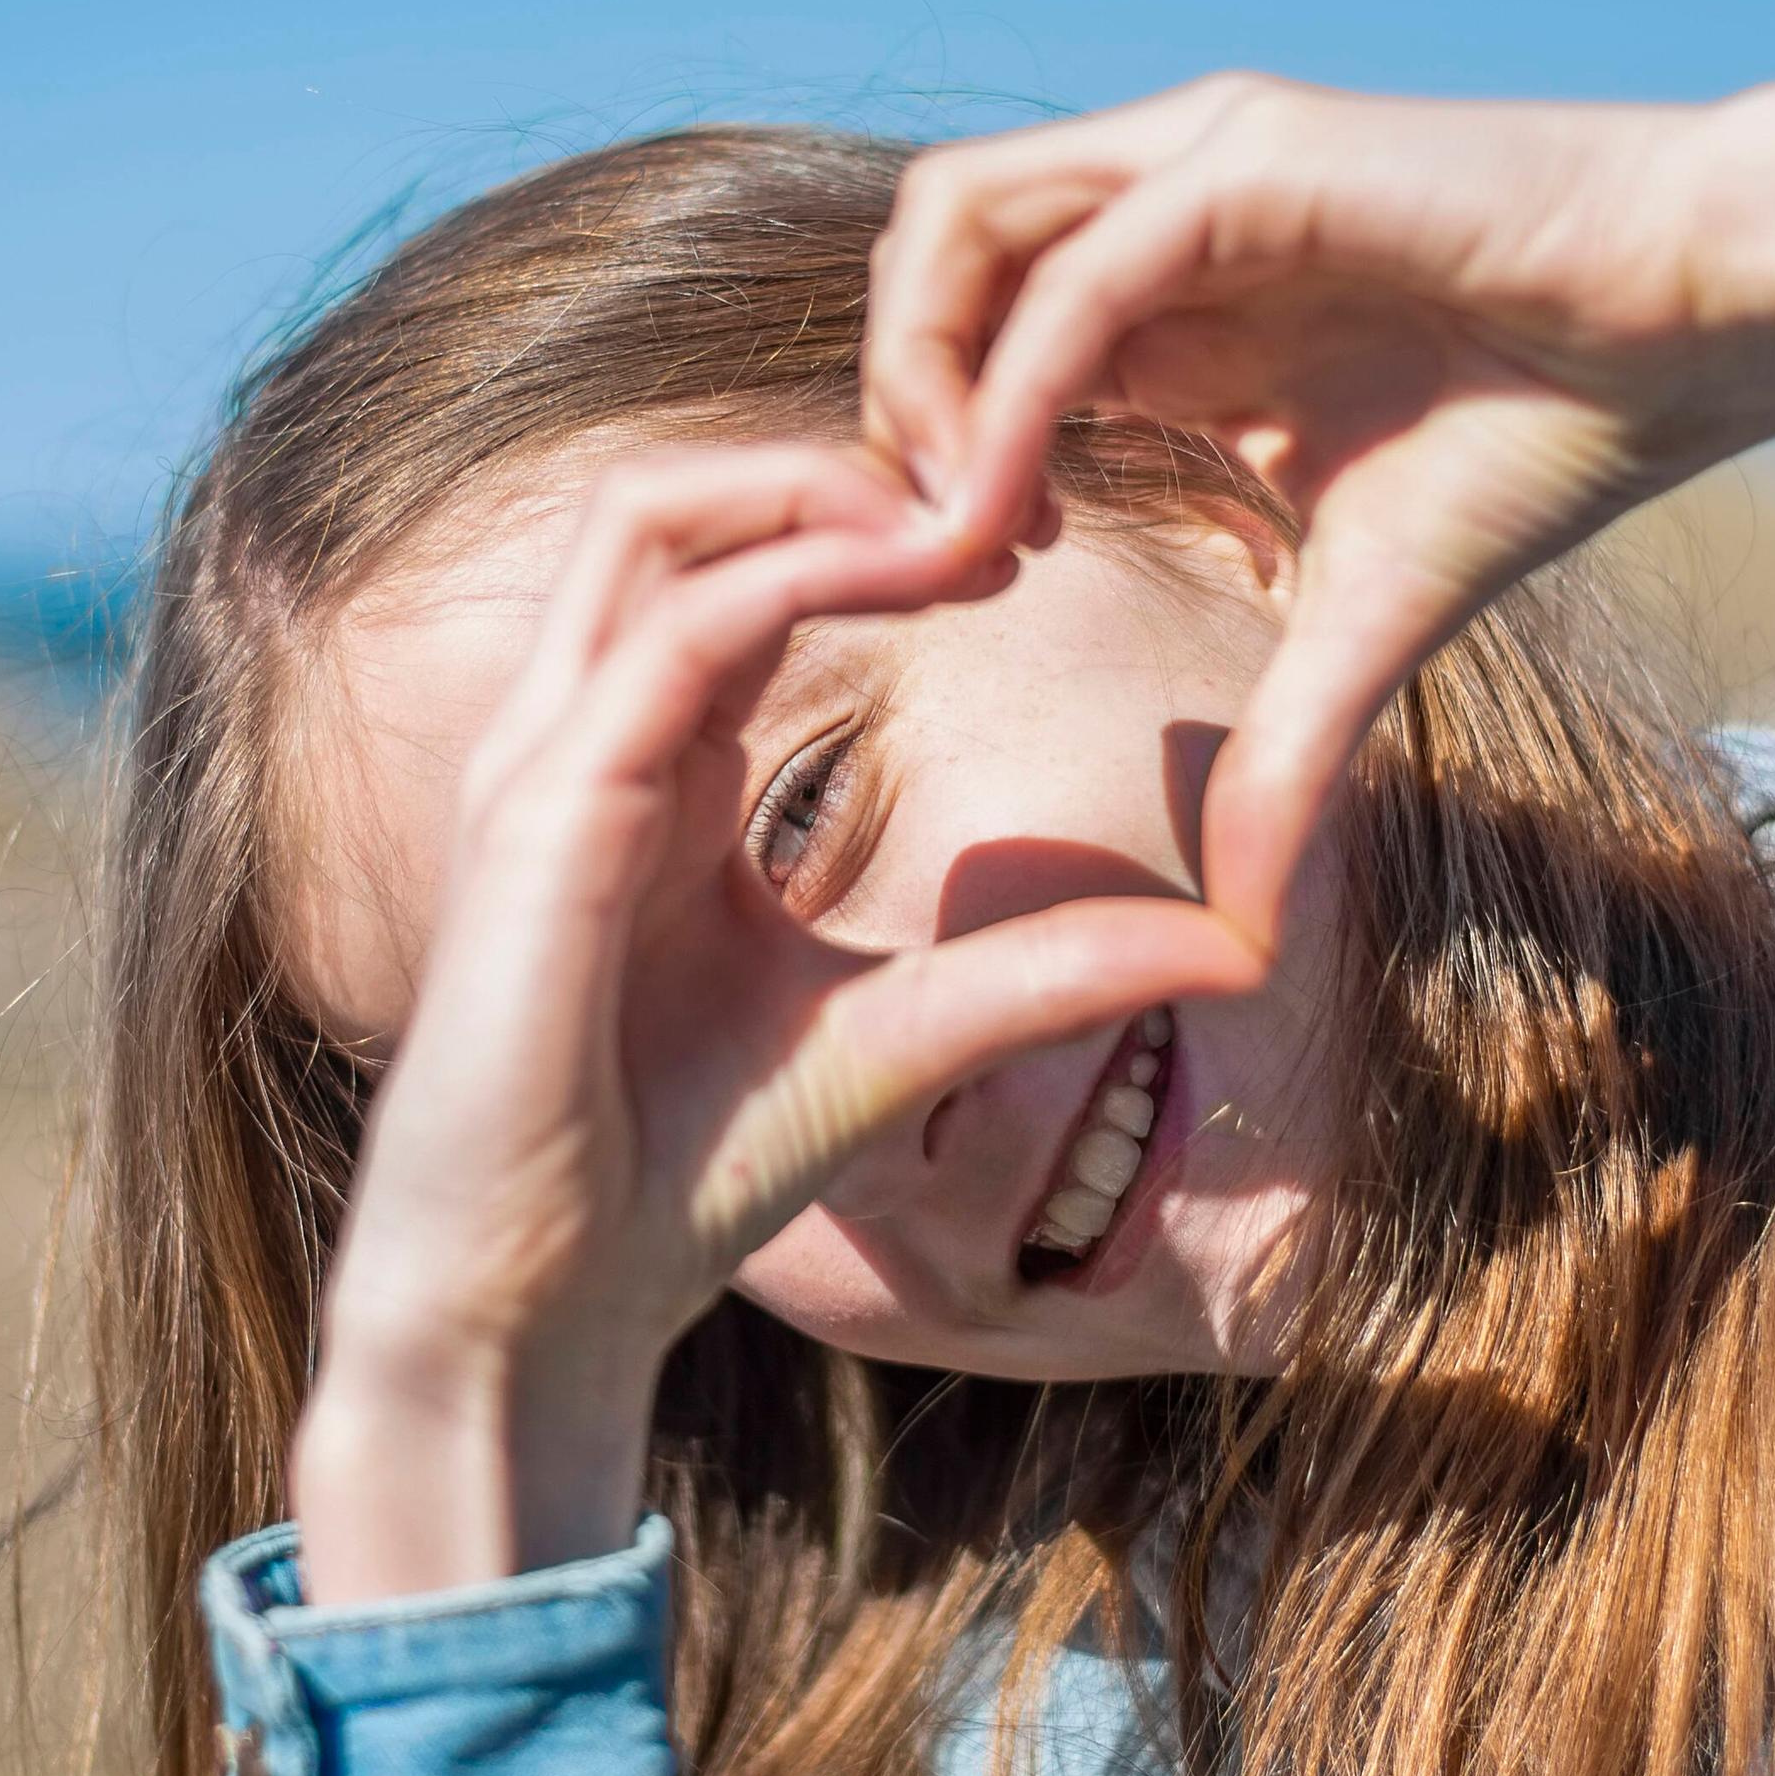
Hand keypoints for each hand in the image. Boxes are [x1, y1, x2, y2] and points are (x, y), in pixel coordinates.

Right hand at [292, 447, 1257, 1600]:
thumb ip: (1047, 970)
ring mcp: (544, 766)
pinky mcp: (541, 819)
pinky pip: (662, 637)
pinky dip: (791, 576)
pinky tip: (914, 575)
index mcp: (649, 771)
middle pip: (677, 503)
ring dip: (812, 487)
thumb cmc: (687, 1174)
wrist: (543, 1309)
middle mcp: (582, 741)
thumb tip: (1234, 947)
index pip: (735, 567)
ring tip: (967, 509)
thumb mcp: (913, 1035)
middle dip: (841, 466)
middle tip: (1011, 485)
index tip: (1027, 541)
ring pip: (647, 521)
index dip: (874, 526)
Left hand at [865, 76, 1774, 950]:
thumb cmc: (1559, 429)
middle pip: (930, 256)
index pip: (975, 324)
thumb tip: (1240, 934)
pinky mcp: (1253, 160)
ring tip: (943, 522)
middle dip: (885, 405)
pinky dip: (1009, 382)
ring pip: (960, 223)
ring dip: (913, 375)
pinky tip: (1005, 502)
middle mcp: (1166, 204)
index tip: (967, 578)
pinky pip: (1078, 271)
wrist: (1706, 322)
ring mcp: (1201, 164)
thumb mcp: (1373, 614)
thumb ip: (1282, 749)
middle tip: (920, 552)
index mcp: (1180, 289)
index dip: (931, 448)